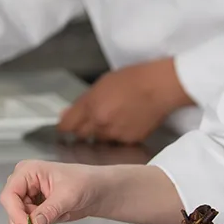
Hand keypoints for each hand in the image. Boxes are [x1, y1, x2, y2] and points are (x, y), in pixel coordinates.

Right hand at [0, 160, 110, 223]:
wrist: (97, 190)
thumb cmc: (85, 182)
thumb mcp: (68, 196)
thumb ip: (49, 211)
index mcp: (27, 172)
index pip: (9, 196)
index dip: (16, 215)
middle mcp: (23, 185)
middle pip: (11, 212)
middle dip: (29, 223)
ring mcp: (27, 199)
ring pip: (16, 223)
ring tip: (57, 216)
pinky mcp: (33, 211)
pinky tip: (56, 218)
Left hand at [57, 58, 190, 143]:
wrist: (159, 88)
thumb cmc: (133, 79)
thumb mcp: (102, 84)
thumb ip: (83, 102)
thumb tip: (66, 114)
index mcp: (90, 105)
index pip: (66, 126)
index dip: (64, 126)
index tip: (64, 126)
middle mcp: (99, 122)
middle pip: (80, 136)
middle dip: (81, 131)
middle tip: (89, 122)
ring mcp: (114, 134)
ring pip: (98, 141)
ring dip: (99, 135)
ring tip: (112, 120)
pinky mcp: (129, 142)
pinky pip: (116, 144)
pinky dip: (116, 138)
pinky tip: (124, 125)